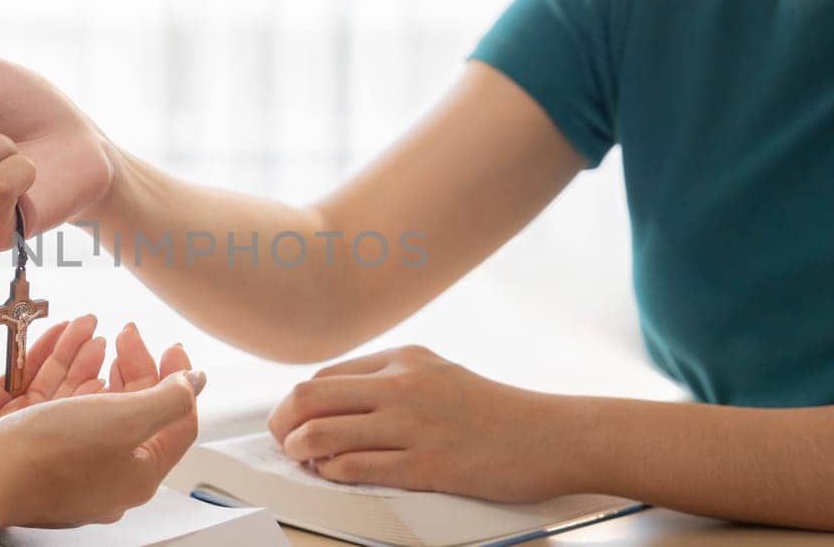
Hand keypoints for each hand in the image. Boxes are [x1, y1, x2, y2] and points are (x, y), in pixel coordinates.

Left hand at [0, 314, 124, 488]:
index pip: (14, 383)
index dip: (42, 357)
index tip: (67, 333)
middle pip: (38, 394)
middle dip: (69, 362)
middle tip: (96, 334)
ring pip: (48, 408)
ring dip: (78, 375)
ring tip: (103, 344)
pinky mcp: (4, 453)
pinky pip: (45, 424)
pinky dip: (74, 400)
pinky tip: (96, 376)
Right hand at [0, 326, 201, 529]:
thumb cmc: (47, 455)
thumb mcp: (125, 417)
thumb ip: (170, 398)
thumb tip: (196, 383)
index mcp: (140, 475)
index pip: (179, 422)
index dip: (180, 378)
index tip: (170, 347)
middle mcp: (112, 479)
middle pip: (140, 415)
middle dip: (138, 367)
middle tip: (128, 335)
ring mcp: (78, 473)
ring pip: (104, 413)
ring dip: (106, 371)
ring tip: (98, 341)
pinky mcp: (47, 463)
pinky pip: (72, 419)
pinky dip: (76, 388)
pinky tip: (68, 368)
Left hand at [268, 345, 581, 501]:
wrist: (551, 434)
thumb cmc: (495, 411)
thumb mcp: (439, 375)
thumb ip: (392, 382)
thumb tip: (337, 404)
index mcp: (404, 359)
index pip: (325, 376)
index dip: (298, 403)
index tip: (293, 421)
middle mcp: (402, 385)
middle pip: (310, 397)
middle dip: (282, 422)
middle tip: (281, 440)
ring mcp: (413, 425)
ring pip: (323, 432)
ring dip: (299, 449)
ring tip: (302, 459)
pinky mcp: (427, 465)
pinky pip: (355, 467)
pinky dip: (332, 472)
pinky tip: (332, 473)